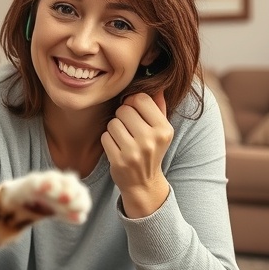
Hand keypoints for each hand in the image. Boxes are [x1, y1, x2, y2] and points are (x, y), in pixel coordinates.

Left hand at [100, 90, 172, 217]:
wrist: (143, 183)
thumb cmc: (151, 150)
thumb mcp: (161, 130)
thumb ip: (158, 107)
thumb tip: (156, 86)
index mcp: (164, 129)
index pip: (141, 99)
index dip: (133, 102)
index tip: (133, 112)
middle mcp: (151, 140)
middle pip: (124, 110)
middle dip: (122, 116)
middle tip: (128, 128)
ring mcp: (134, 152)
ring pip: (112, 123)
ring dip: (114, 129)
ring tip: (123, 139)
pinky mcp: (119, 161)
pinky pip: (104, 137)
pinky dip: (107, 141)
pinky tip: (117, 148)